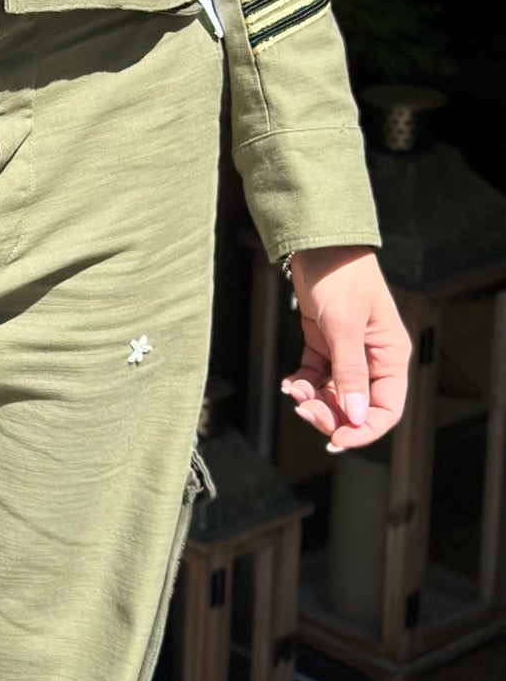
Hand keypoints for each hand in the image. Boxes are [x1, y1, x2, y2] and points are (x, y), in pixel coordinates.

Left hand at [280, 246, 410, 451]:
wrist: (317, 241)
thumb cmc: (340, 276)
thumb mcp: (344, 326)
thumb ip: (350, 373)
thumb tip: (354, 417)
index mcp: (390, 356)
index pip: (386, 408)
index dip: (364, 429)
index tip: (337, 438)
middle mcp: (372, 357)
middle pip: (357, 405)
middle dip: (332, 414)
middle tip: (304, 412)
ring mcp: (347, 350)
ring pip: (334, 393)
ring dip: (314, 399)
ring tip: (294, 392)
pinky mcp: (324, 341)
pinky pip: (317, 375)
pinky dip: (303, 383)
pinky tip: (290, 383)